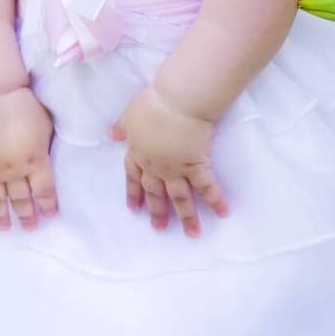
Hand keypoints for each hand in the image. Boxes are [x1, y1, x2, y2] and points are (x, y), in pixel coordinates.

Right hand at [0, 85, 58, 231]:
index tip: (50, 216)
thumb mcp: (47, 129)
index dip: (47, 205)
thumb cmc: (26, 108)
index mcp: (35, 161)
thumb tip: (45, 164)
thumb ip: (44, 150)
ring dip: (0, 214)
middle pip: (21, 198)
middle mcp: (13, 170)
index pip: (44, 191)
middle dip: (26, 215)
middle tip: (29, 227)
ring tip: (3, 227)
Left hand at [107, 83, 228, 238]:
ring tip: (192, 233)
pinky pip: (207, 187)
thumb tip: (110, 133)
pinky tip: (223, 213)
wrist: (177, 102)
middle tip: (159, 228)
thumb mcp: (131, 113)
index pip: (133, 176)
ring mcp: (176, 168)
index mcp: (138, 152)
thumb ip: (122, 126)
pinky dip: (216, 200)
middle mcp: (156, 166)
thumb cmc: (153, 104)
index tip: (134, 208)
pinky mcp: (196, 165)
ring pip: (180, 198)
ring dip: (186, 217)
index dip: (134, 192)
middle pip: (156, 193)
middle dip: (157, 211)